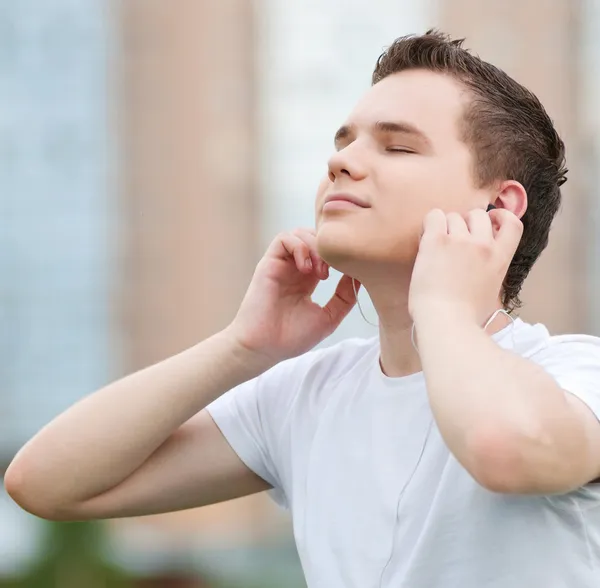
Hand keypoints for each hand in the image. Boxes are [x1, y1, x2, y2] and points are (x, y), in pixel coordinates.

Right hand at [227, 228, 356, 363]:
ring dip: (315, 247)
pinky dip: (299, 247)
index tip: (348, 271)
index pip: (325, 253)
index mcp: (307, 281)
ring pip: (300, 234)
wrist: (264, 347)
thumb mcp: (329, 318)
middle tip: (334, 271)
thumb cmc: (291, 338)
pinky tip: (306, 270)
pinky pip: (283, 238)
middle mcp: (294, 269)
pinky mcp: (268, 263)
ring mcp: (281, 265)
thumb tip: (359, 276)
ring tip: (320, 273)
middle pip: (314, 237)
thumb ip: (344, 297)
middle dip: (329, 248)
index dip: (339, 255)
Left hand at [408, 208, 522, 323]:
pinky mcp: (437, 241)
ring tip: (437, 246)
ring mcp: (460, 241)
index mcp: (500, 259)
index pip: (513, 224)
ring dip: (445, 227)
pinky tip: (426, 238)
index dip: (501, 217)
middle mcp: (483, 245)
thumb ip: (490, 274)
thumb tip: (484, 271)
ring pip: (453, 216)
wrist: (445, 321)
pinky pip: (433, 216)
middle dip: (466, 222)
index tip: (490, 221)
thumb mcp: (491, 293)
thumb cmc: (467, 317)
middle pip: (478, 215)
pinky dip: (429, 224)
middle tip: (454, 239)